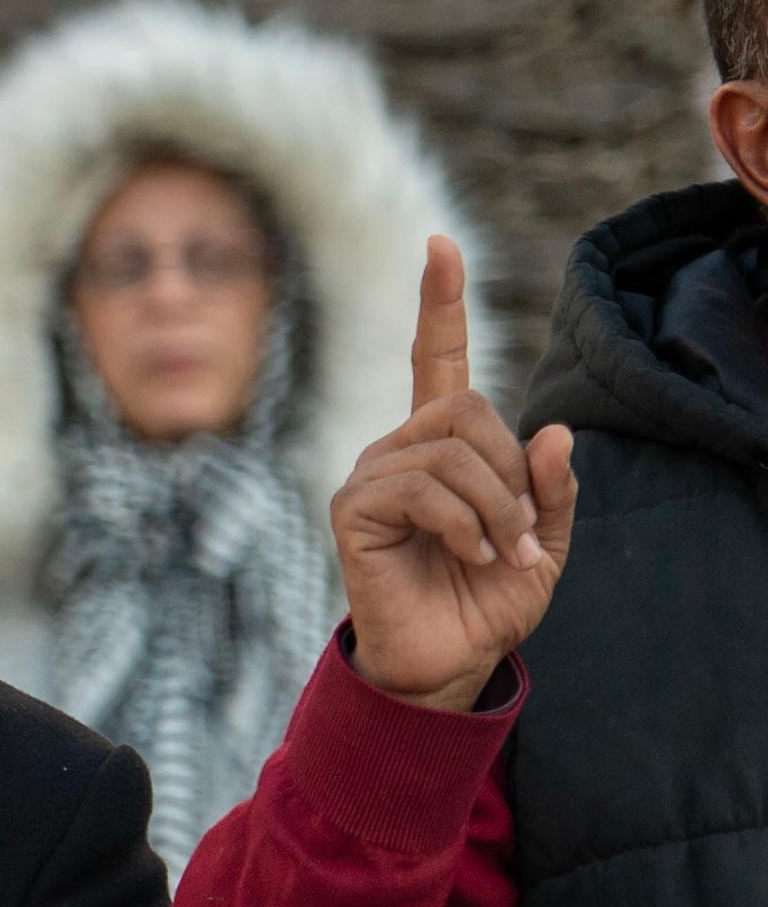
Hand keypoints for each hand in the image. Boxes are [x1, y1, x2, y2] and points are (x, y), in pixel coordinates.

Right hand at [332, 235, 575, 710]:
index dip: (440, 303)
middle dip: (511, 471)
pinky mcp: (353, 508)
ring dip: (496, 507)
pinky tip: (470, 555)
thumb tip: (553, 431)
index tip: (440, 244)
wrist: (446, 662)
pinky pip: (422, 487)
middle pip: (465, 407)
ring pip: (451, 450)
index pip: (436, 361)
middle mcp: (398, 449)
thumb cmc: (488, 599)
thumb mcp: (545, 542)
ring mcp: (370, 476)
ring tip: (499, 553)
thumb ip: (552, 490)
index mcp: (443, 447)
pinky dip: (464, 524)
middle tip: (519, 531)